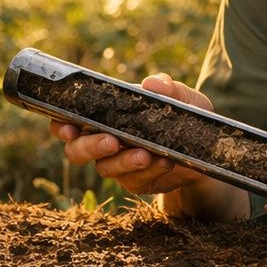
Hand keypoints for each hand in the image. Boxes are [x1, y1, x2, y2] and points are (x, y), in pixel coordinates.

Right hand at [49, 73, 212, 196]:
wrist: (205, 148)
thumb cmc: (183, 115)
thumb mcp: (181, 98)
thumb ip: (168, 88)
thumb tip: (153, 83)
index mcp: (104, 117)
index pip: (68, 122)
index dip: (61, 127)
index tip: (68, 128)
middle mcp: (105, 142)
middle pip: (77, 152)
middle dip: (90, 147)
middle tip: (111, 141)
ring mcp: (119, 165)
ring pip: (106, 169)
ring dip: (124, 161)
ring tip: (145, 154)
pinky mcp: (138, 182)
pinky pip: (135, 181)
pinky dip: (150, 171)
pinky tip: (165, 162)